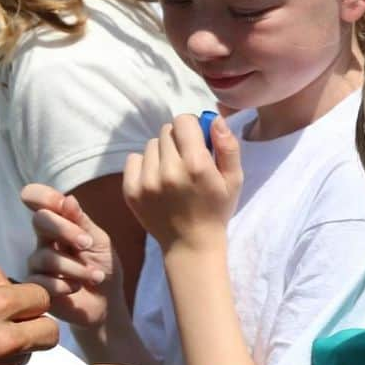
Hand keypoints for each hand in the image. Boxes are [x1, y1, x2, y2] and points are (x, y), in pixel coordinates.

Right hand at [21, 183, 121, 328]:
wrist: (107, 304)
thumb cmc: (103, 266)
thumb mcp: (99, 241)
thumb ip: (82, 222)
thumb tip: (68, 199)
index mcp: (57, 221)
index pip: (36, 197)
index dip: (44, 196)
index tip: (65, 206)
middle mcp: (43, 239)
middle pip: (39, 220)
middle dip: (66, 230)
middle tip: (87, 244)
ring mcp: (36, 263)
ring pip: (47, 256)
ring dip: (77, 267)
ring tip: (96, 276)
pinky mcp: (35, 287)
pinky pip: (43, 281)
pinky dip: (65, 285)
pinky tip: (76, 288)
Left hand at [122, 114, 242, 254]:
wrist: (191, 245)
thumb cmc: (215, 209)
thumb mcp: (233, 179)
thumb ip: (227, 146)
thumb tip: (214, 119)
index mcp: (196, 165)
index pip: (183, 121)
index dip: (191, 128)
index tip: (196, 142)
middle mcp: (168, 171)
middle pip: (166, 131)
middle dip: (177, 141)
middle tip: (185, 161)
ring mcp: (147, 181)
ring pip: (151, 145)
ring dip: (161, 154)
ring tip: (172, 173)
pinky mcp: (131, 190)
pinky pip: (133, 159)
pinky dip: (144, 166)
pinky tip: (157, 181)